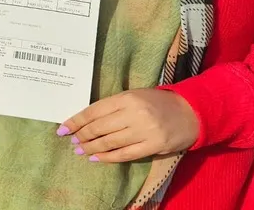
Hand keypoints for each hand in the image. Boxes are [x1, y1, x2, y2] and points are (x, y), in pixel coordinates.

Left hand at [58, 89, 198, 162]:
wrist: (191, 112)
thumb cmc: (158, 102)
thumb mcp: (135, 95)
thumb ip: (113, 105)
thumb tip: (87, 119)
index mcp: (127, 98)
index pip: (94, 111)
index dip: (76, 121)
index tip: (63, 128)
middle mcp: (134, 114)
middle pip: (99, 127)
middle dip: (82, 136)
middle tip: (71, 141)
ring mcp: (144, 131)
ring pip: (110, 142)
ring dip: (91, 147)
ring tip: (80, 150)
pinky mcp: (153, 146)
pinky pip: (125, 154)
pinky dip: (108, 157)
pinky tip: (96, 158)